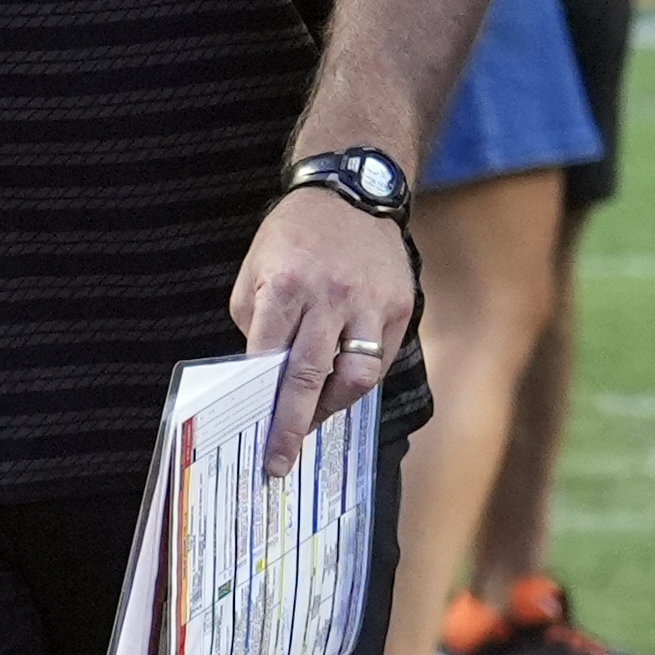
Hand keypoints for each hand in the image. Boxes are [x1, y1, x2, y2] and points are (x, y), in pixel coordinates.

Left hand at [228, 184, 415, 480]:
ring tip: (315, 417)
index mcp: (284, 285)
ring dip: (333, 406)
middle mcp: (328, 295)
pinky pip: (379, 358)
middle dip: (293, 426)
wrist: (350, 193)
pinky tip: (342, 386)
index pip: (269, 359)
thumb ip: (257, 325)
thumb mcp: (256, 270)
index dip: (261, 404)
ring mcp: (368, 301)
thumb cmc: (293, 237)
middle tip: (280, 461)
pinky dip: (359, 379)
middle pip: (310, 376)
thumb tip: (260, 378)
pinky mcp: (398, 305)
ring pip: (355, 375)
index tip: (255, 438)